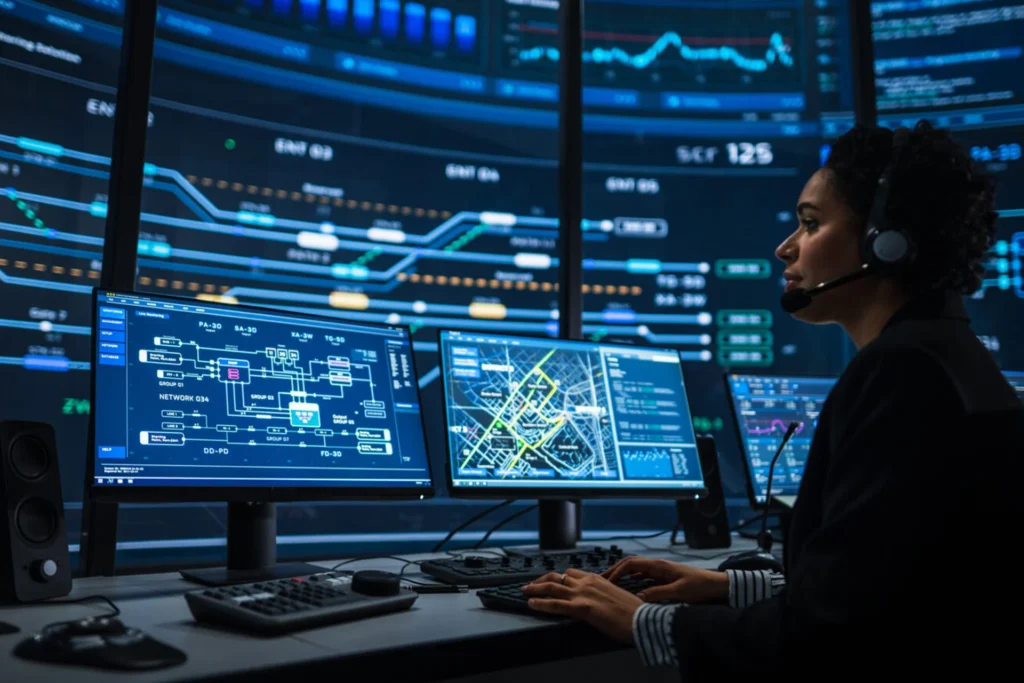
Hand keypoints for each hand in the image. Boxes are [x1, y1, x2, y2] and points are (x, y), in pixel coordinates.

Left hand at [521, 568, 643, 643]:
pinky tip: (531, 603)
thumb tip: (595, 599)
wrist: (642, 619)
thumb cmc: (632, 611)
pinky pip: (556, 604)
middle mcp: (587, 582)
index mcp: (596, 578)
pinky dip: (541, 603)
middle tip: (530, 584)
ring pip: (553, 587)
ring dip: (535, 588)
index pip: (570, 573)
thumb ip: (601, 593)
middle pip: (558, 576)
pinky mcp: (582, 608)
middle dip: (541, 579)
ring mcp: (583, 594)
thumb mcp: (614, 595)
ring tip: (524, 591)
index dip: (557, 577)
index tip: (548, 580)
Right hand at [602, 556, 728, 603]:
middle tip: (602, 580)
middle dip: (615, 570)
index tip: (606, 580)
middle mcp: (657, 565)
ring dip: (623, 574)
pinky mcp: (663, 577)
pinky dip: (632, 579)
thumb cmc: (698, 587)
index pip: (632, 564)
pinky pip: (643, 576)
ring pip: (636, 569)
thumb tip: (637, 599)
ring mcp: (660, 570)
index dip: (617, 571)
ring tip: (610, 584)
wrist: (714, 584)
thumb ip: (658, 594)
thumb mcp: (678, 592)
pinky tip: (627, 587)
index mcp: (659, 565)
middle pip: (631, 564)